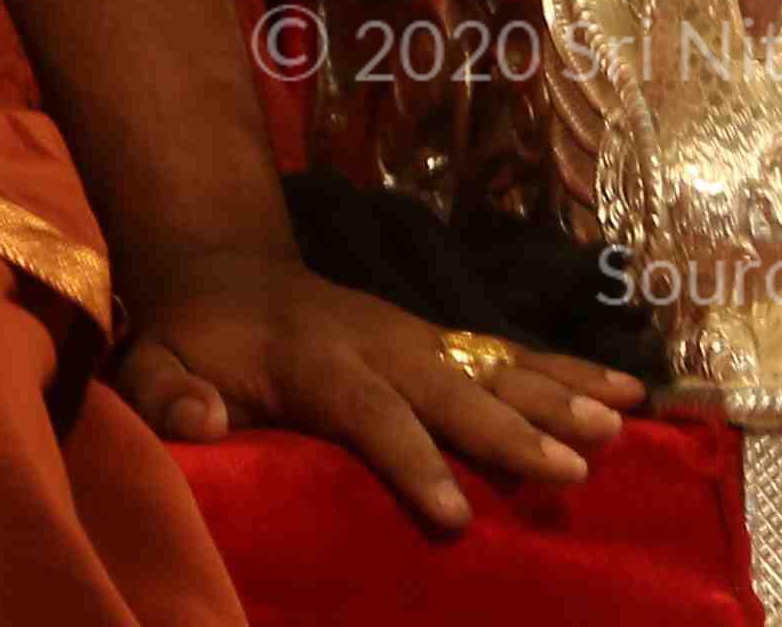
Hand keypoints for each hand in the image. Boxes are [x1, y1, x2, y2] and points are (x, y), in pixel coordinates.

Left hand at [110, 243, 645, 536]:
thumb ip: (164, 394)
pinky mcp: (442, 340)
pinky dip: (572, 371)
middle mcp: (379, 342)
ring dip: (559, 395)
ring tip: (620, 425)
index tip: (453, 514)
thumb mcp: (150, 361)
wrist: (223, 267)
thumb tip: (204, 420)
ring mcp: (417, 336)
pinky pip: (513, 354)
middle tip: (570, 466)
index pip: (368, 412)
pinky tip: (631, 393)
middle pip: (451, 388)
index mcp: (313, 359)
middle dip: (510, 429)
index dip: (410, 459)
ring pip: (494, 365)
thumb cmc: (191, 335)